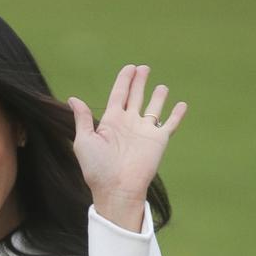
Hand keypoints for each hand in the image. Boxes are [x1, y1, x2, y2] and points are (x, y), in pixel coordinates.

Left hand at [69, 64, 186, 230]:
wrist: (117, 188)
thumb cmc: (97, 167)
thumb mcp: (84, 140)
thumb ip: (83, 119)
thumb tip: (73, 98)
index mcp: (111, 122)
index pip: (118, 95)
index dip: (124, 80)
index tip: (129, 68)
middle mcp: (129, 123)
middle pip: (135, 96)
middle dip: (139, 82)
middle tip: (143, 67)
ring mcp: (144, 131)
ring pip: (153, 108)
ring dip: (158, 97)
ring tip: (162, 86)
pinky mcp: (159, 140)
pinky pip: (170, 124)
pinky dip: (176, 114)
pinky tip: (181, 104)